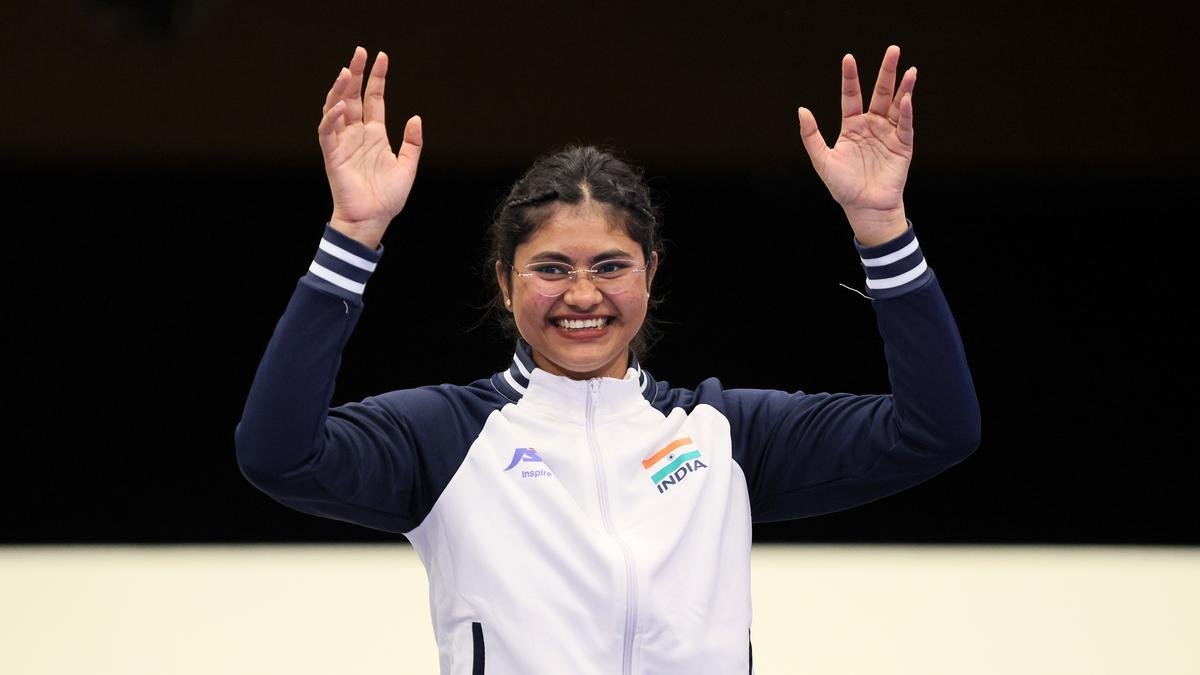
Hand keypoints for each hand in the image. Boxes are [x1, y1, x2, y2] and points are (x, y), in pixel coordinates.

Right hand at [318, 47, 422, 248]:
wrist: (373, 219)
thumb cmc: (388, 197)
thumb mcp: (408, 167)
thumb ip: (413, 143)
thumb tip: (415, 117)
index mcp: (375, 135)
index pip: (374, 99)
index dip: (377, 78)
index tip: (381, 57)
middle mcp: (357, 134)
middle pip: (353, 96)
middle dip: (356, 73)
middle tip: (359, 52)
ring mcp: (343, 143)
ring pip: (335, 108)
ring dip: (340, 90)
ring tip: (347, 71)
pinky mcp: (332, 156)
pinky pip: (328, 132)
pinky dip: (332, 118)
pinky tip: (341, 107)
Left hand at [797, 45, 915, 245]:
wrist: (864, 208)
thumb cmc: (842, 187)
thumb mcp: (821, 159)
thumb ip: (811, 135)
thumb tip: (802, 109)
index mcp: (852, 127)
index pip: (851, 96)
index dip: (850, 77)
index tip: (849, 57)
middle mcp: (872, 126)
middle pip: (880, 93)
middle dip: (886, 72)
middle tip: (893, 49)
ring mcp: (888, 134)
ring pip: (897, 105)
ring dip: (903, 88)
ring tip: (909, 69)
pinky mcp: (902, 146)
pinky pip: (905, 126)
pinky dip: (906, 113)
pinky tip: (907, 98)